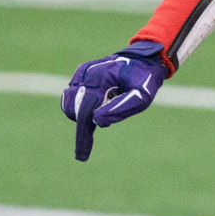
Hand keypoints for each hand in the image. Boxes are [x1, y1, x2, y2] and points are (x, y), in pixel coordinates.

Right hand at [62, 40, 166, 160]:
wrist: (143, 59)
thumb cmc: (144, 79)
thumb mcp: (141, 96)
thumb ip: (120, 109)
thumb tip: (96, 121)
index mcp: (102, 80)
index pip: (85, 112)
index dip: (83, 136)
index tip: (82, 156)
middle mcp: (87, 75)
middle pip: (73, 109)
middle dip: (82, 129)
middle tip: (88, 147)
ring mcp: (82, 73)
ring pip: (70, 102)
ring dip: (81, 115)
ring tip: (102, 114)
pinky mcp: (81, 73)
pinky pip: (73, 94)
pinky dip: (81, 105)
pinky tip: (98, 104)